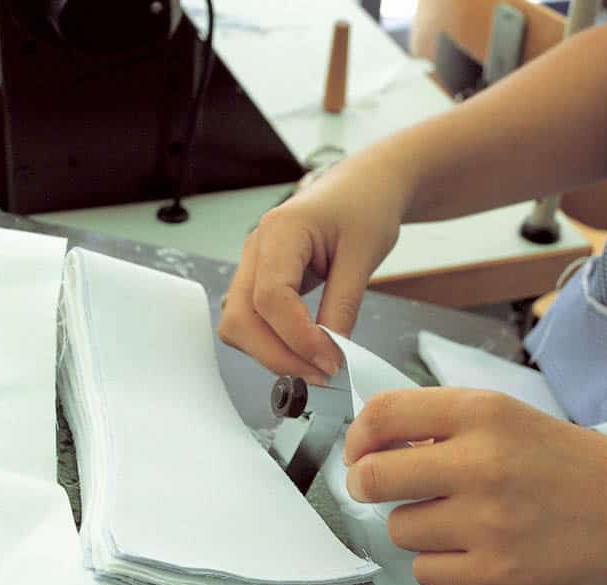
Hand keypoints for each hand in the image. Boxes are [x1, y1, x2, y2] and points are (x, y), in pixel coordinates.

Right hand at [218, 155, 409, 381]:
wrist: (366, 185)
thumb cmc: (366, 206)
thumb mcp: (364, 254)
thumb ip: (343, 305)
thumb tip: (330, 354)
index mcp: (280, 230)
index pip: (271, 298)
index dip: (297, 338)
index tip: (329, 361)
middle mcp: (256, 247)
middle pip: (241, 318)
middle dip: (277, 355)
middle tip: (321, 376)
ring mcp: (254, 265)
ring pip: (240, 325)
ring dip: (273, 353)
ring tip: (316, 367)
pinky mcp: (262, 280)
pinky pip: (254, 321)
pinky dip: (275, 343)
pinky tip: (306, 352)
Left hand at [343, 388, 606, 584]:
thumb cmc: (576, 466)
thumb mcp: (512, 418)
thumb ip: (446, 425)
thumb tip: (377, 447)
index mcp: (484, 413)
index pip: (384, 415)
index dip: (359, 436)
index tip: (358, 452)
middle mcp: (481, 464)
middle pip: (374, 478)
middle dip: (370, 486)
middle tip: (385, 490)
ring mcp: (487, 525)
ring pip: (400, 530)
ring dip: (418, 528)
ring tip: (462, 522)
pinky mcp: (495, 577)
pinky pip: (426, 573)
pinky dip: (442, 566)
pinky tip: (476, 552)